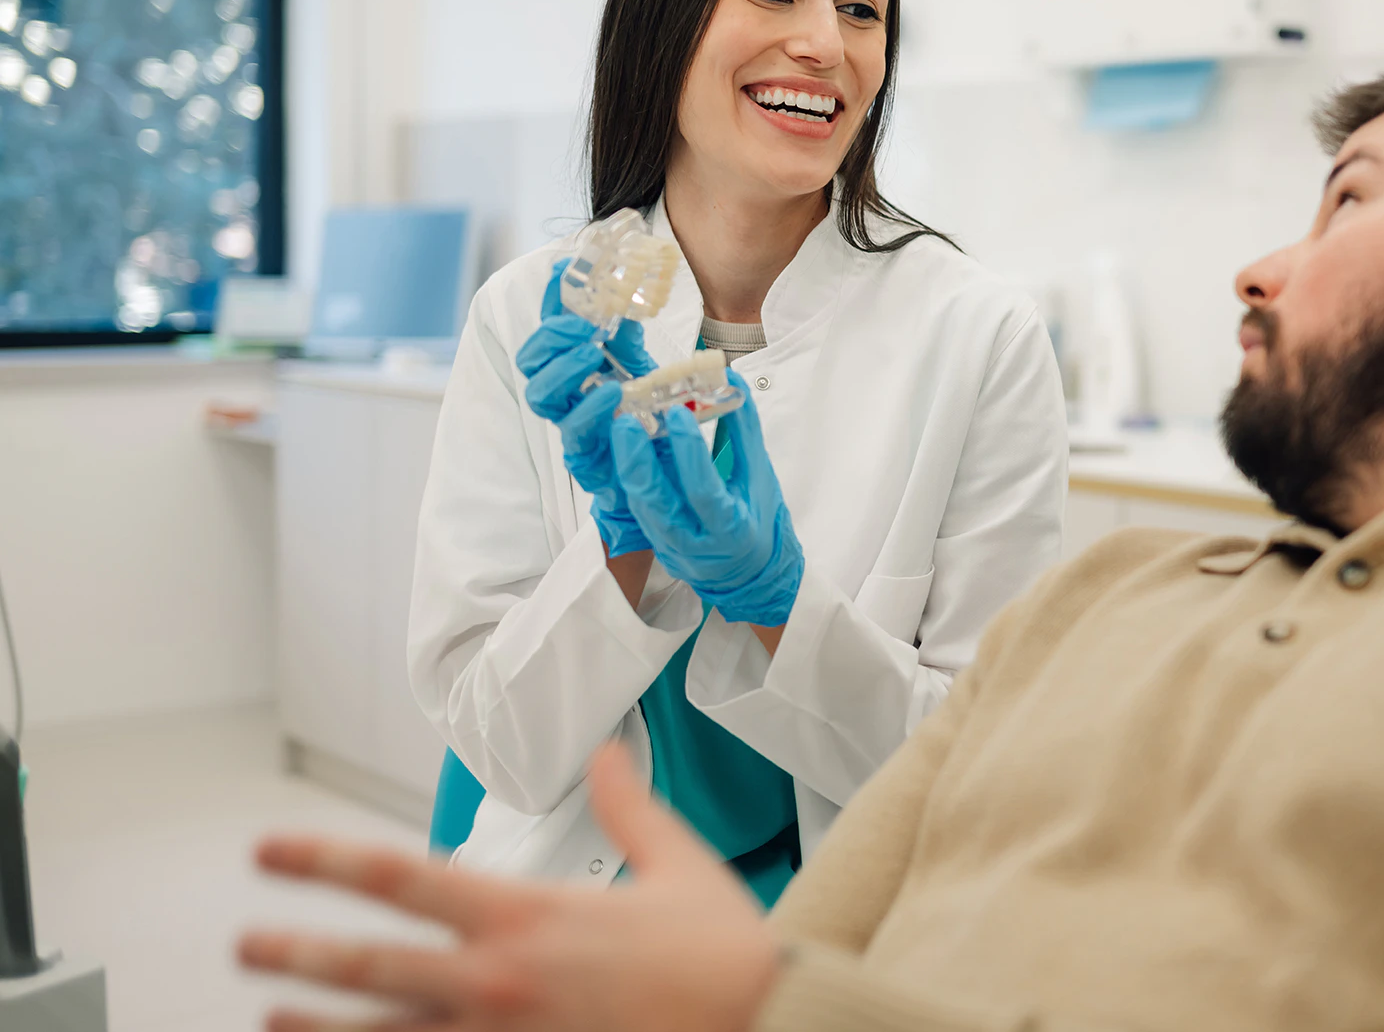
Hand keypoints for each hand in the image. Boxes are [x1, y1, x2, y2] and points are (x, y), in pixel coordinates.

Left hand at [239, 745, 779, 1031]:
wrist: (763, 1026)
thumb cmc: (722, 954)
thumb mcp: (676, 864)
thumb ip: (629, 806)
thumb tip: (608, 753)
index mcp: (527, 915)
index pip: (399, 878)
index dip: (323, 860)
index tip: (272, 853)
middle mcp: (498, 981)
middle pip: (367, 965)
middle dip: (296, 951)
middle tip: (245, 943)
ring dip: (315, 1026)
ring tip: (270, 1015)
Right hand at [517, 262, 656, 557]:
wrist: (667, 474)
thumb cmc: (647, 418)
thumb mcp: (640, 366)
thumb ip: (626, 334)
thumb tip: (622, 289)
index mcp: (573, 367)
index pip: (550, 326)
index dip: (551, 300)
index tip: (563, 270)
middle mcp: (565, 394)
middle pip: (530, 360)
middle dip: (551, 335)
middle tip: (585, 323)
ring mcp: (571, 424)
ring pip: (540, 396)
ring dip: (562, 368)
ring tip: (590, 351)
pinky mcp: (587, 457)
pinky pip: (575, 434)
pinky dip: (589, 409)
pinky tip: (611, 393)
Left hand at [609, 374, 803, 627]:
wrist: (754, 574)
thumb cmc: (762, 519)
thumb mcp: (760, 475)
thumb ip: (744, 430)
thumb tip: (731, 382)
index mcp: (732, 529)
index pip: (703, 490)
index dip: (689, 451)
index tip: (678, 412)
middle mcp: (698, 545)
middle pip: (658, 503)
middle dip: (638, 460)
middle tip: (627, 420)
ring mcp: (673, 549)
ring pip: (640, 507)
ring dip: (628, 468)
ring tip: (622, 429)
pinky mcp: (657, 546)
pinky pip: (638, 511)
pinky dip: (631, 480)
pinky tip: (625, 452)